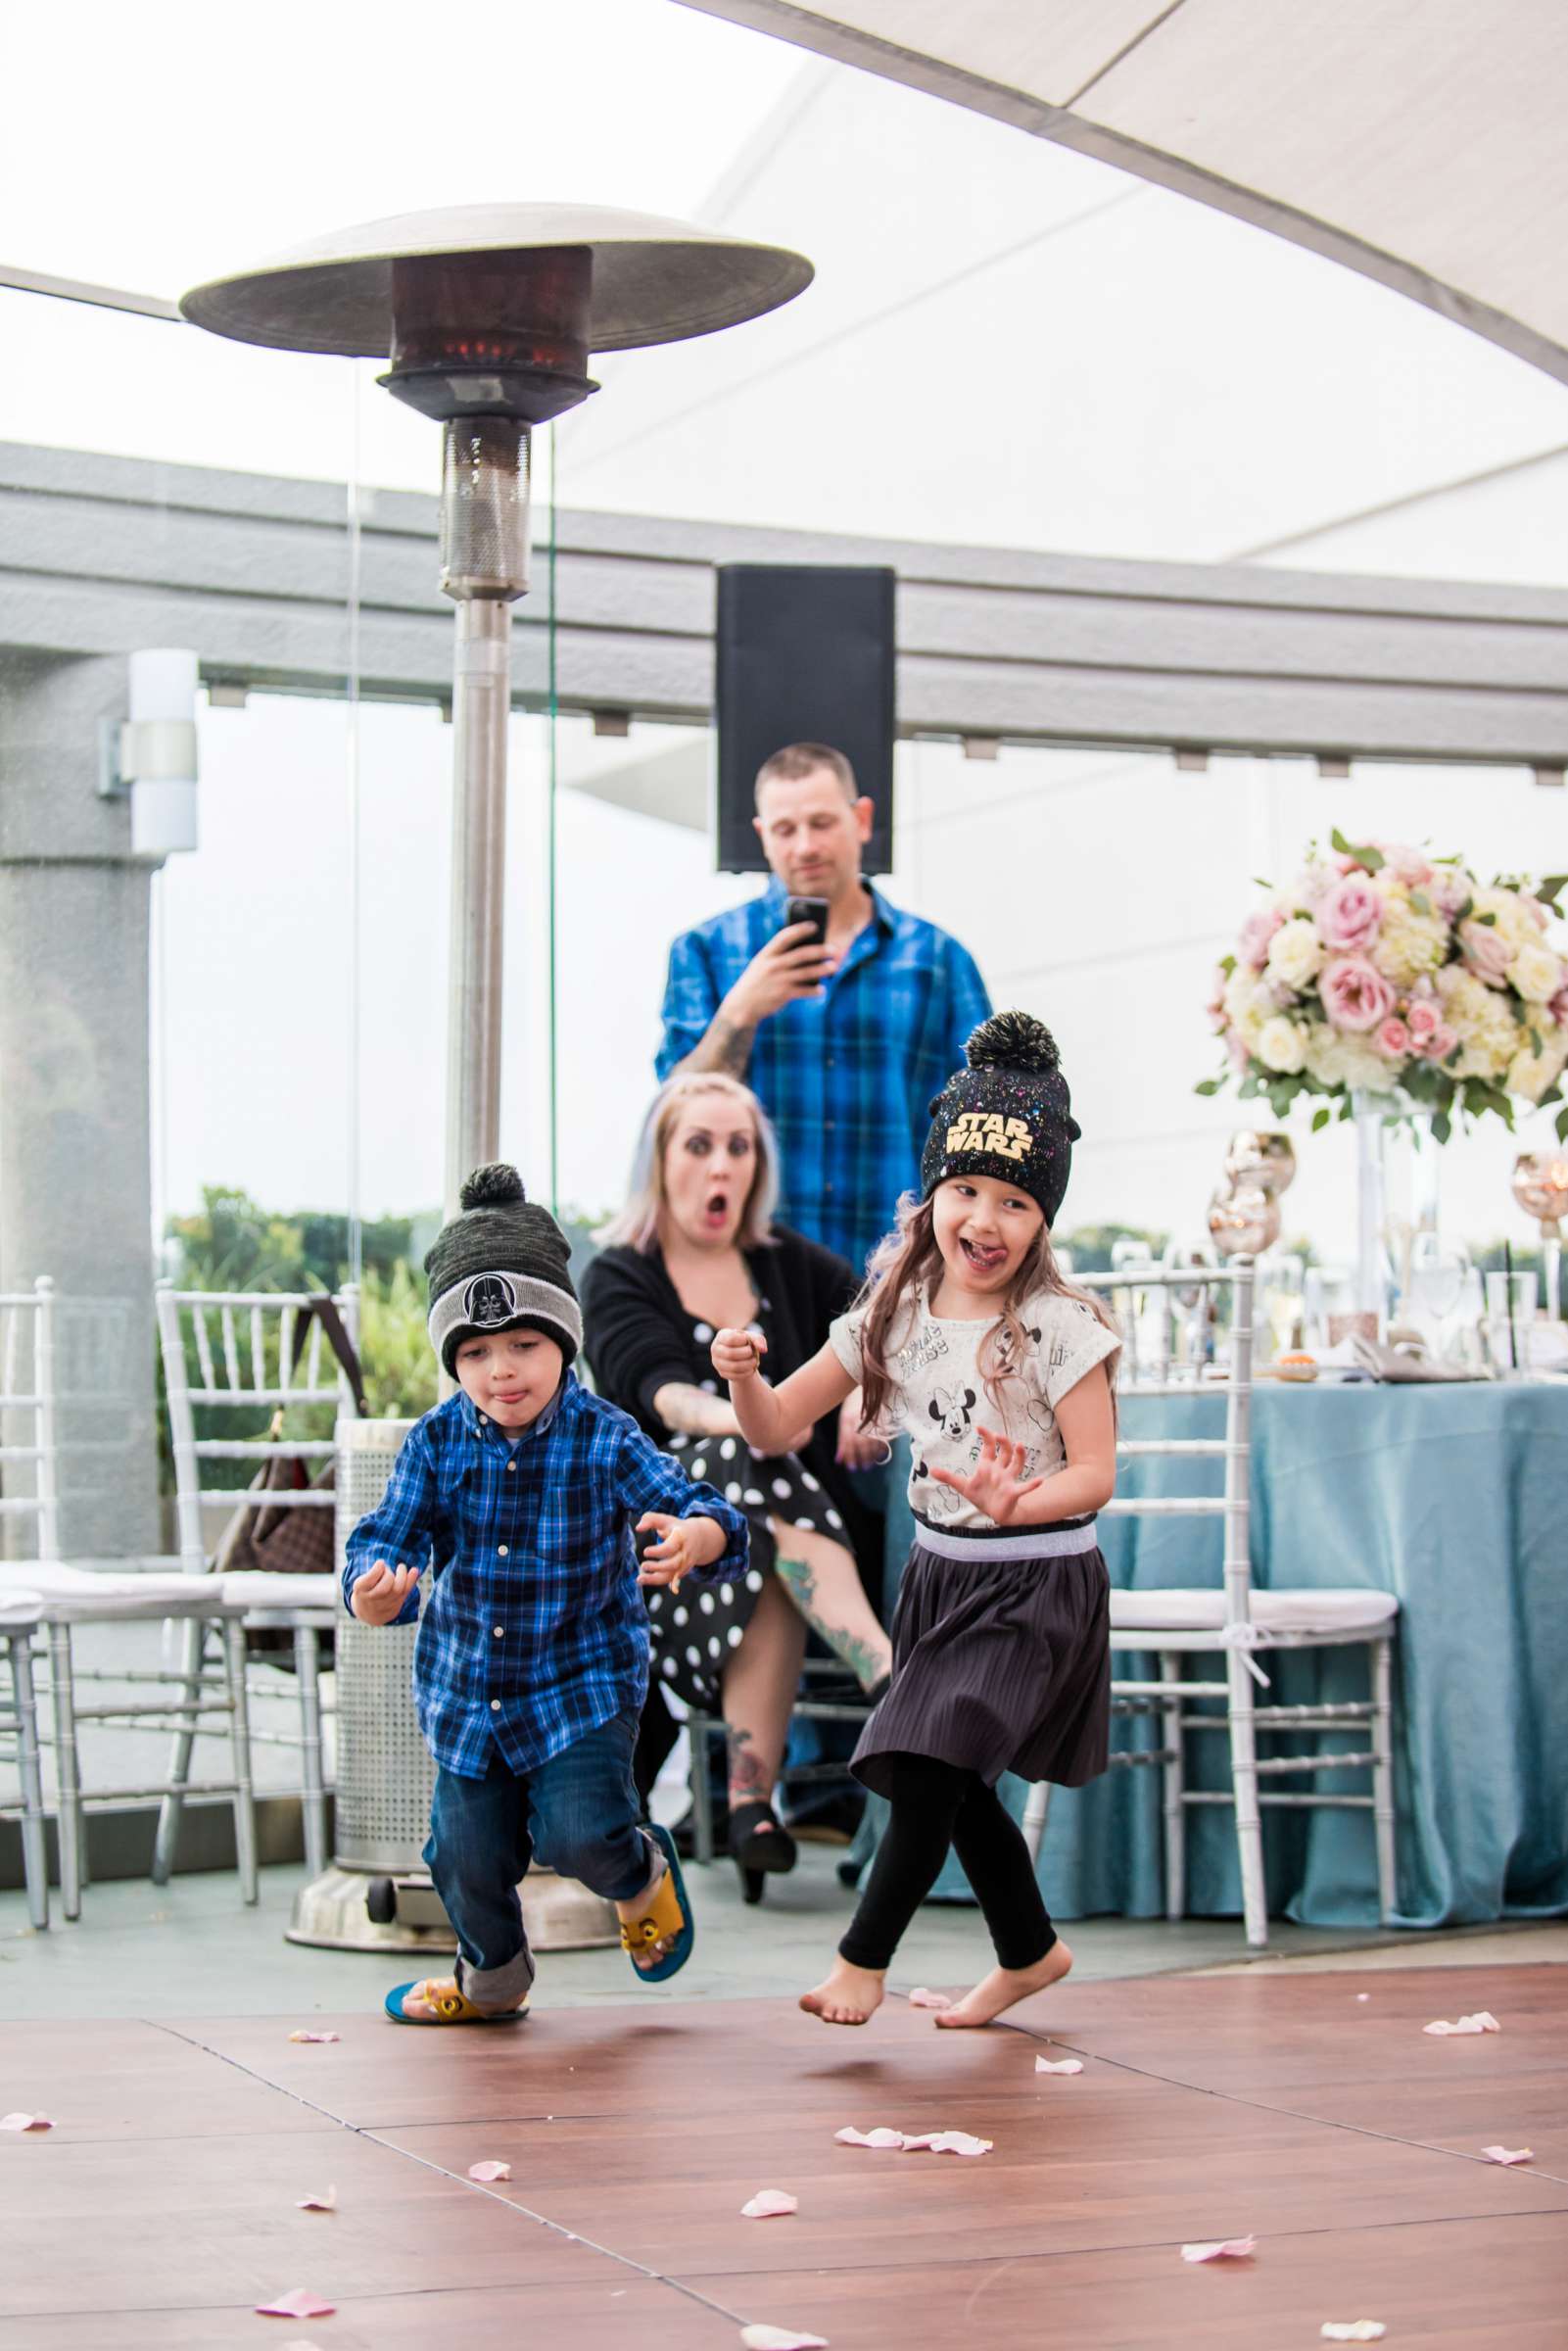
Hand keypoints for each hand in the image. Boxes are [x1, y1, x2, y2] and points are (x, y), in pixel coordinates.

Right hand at [350, 1561, 416, 1622]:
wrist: (368, 1613)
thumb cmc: (366, 1590)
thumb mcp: (363, 1581)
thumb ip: (372, 1574)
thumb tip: (384, 1564)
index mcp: (360, 1590)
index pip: (369, 1581)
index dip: (377, 1570)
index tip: (381, 1562)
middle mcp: (372, 1600)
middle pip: (383, 1588)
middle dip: (389, 1575)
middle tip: (388, 1570)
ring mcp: (385, 1605)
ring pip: (397, 1590)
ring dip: (402, 1575)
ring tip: (401, 1567)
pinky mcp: (396, 1606)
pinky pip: (405, 1592)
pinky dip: (411, 1580)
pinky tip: (414, 1570)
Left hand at [636, 1511, 722, 1589]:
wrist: (700, 1537)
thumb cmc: (677, 1528)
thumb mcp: (666, 1520)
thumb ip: (650, 1519)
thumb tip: (638, 1528)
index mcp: (681, 1538)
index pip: (671, 1547)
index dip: (658, 1551)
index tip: (645, 1551)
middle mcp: (685, 1553)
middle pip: (674, 1564)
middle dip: (658, 1567)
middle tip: (643, 1565)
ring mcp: (684, 1564)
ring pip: (672, 1576)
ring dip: (655, 1579)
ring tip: (639, 1579)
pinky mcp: (681, 1572)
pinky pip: (671, 1580)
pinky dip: (660, 1585)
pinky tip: (649, 1584)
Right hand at [712, 1326, 765, 1383]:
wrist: (740, 1357)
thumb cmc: (745, 1344)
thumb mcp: (752, 1338)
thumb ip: (758, 1340)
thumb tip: (763, 1349)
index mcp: (721, 1336)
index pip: (731, 1339)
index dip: (743, 1340)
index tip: (747, 1341)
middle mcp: (715, 1349)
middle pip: (731, 1354)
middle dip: (747, 1354)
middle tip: (753, 1353)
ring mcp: (717, 1362)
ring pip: (734, 1366)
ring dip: (749, 1364)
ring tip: (755, 1361)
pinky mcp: (722, 1373)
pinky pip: (735, 1376)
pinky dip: (746, 1373)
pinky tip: (751, 1369)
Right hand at [723, 923, 836, 1025]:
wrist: (742, 1005)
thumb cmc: (757, 981)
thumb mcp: (762, 965)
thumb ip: (779, 957)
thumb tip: (808, 952)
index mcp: (766, 954)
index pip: (785, 937)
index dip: (800, 930)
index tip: (814, 925)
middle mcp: (772, 965)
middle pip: (801, 954)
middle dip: (820, 951)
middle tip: (834, 949)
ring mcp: (778, 980)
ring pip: (806, 972)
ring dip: (822, 969)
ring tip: (834, 966)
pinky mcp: (783, 995)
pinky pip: (804, 991)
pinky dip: (815, 991)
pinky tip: (822, 990)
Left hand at [836, 1388, 888, 1470]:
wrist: (867, 1385)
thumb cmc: (853, 1406)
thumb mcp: (844, 1421)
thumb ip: (842, 1441)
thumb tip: (838, 1460)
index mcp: (848, 1418)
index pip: (848, 1441)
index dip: (849, 1455)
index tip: (850, 1467)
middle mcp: (860, 1419)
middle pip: (859, 1442)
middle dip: (859, 1457)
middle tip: (860, 1468)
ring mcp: (872, 1418)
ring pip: (872, 1441)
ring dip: (870, 1456)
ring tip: (868, 1466)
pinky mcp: (883, 1418)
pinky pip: (882, 1435)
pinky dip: (881, 1447)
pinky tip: (879, 1456)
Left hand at [929, 1426, 1043, 1525]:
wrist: (995, 1513)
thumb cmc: (981, 1496)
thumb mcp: (963, 1486)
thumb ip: (948, 1477)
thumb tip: (931, 1470)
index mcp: (988, 1466)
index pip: (989, 1447)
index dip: (986, 1436)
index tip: (980, 1427)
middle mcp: (1000, 1470)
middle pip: (1005, 1452)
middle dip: (1003, 1443)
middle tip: (999, 1436)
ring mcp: (1008, 1480)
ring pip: (1017, 1464)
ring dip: (1019, 1455)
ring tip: (1020, 1446)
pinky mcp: (1014, 1492)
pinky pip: (1025, 1487)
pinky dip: (1033, 1484)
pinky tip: (1040, 1480)